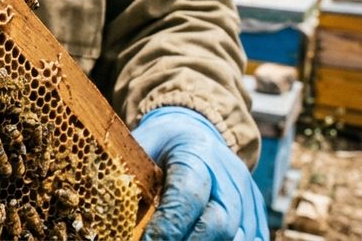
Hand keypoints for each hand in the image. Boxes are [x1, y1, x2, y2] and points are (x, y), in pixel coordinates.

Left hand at [133, 107, 267, 239]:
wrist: (198, 134)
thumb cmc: (163, 145)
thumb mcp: (141, 146)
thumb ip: (128, 172)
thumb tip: (106, 200)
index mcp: (198, 154)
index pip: (187, 195)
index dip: (168, 225)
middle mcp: (230, 178)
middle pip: (219, 224)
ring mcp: (248, 199)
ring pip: (238, 237)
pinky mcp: (256, 217)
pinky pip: (252, 240)